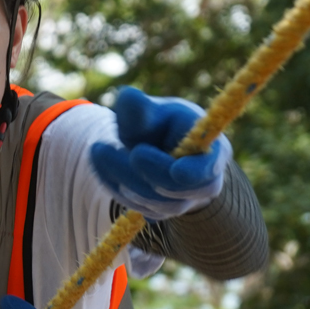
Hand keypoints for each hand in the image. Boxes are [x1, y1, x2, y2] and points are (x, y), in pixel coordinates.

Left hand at [89, 86, 231, 221]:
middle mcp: (205, 182)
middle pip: (176, 190)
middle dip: (139, 172)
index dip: (188, 172)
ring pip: (155, 204)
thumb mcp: (154, 110)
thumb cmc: (161, 123)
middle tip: (102, 148)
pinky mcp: (164, 212)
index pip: (206, 169)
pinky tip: (101, 164)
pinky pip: (140, 208)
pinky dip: (116, 187)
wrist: (157, 144)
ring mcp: (185, 202)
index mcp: (212, 151)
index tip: (162, 165)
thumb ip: (141, 107)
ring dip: (120, 178)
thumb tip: (127, 96)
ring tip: (97, 150)